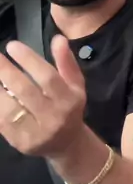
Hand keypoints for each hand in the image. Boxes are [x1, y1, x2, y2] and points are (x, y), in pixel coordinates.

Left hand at [0, 35, 86, 158]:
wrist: (67, 145)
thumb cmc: (69, 108)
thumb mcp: (75, 85)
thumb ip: (66, 62)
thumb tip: (58, 39)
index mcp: (70, 101)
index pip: (47, 78)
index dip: (29, 60)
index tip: (12, 46)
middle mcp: (54, 118)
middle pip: (25, 91)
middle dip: (5, 71)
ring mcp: (36, 133)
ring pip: (9, 109)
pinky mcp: (20, 143)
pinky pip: (2, 122)